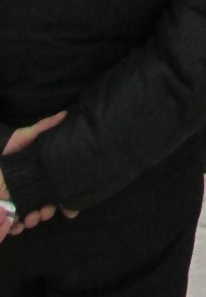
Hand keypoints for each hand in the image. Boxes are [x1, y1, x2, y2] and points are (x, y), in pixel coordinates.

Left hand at [0, 113, 75, 241]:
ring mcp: (16, 201)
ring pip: (29, 216)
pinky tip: (17, 225)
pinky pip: (12, 223)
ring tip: (30, 218)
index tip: (64, 202)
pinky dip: (16, 226)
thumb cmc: (8, 149)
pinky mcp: (5, 210)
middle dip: (46, 211)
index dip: (60, 196)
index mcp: (39, 175)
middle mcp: (30, 189)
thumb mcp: (26, 136)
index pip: (54, 188)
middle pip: (43, 205)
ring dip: (32, 219)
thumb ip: (44, 127)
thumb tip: (65, 114)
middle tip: (44, 211)